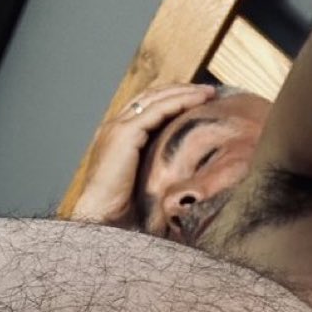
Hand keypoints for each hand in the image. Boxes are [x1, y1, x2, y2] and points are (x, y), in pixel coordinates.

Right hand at [70, 83, 216, 227]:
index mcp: (118, 137)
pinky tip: (198, 101)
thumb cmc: (124, 214)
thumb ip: (159, 169)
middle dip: (181, 90)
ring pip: (155, 98)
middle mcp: (115, 127)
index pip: (147, 107)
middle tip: (208, 91)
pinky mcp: (125, 134)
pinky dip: (179, 102)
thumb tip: (188, 172)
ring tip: (209, 92)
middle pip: (151, 96)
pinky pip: (157, 110)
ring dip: (184, 91)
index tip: (199, 101)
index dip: (173, 100)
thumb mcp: (146, 184)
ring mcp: (118, 128)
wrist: (102, 221)